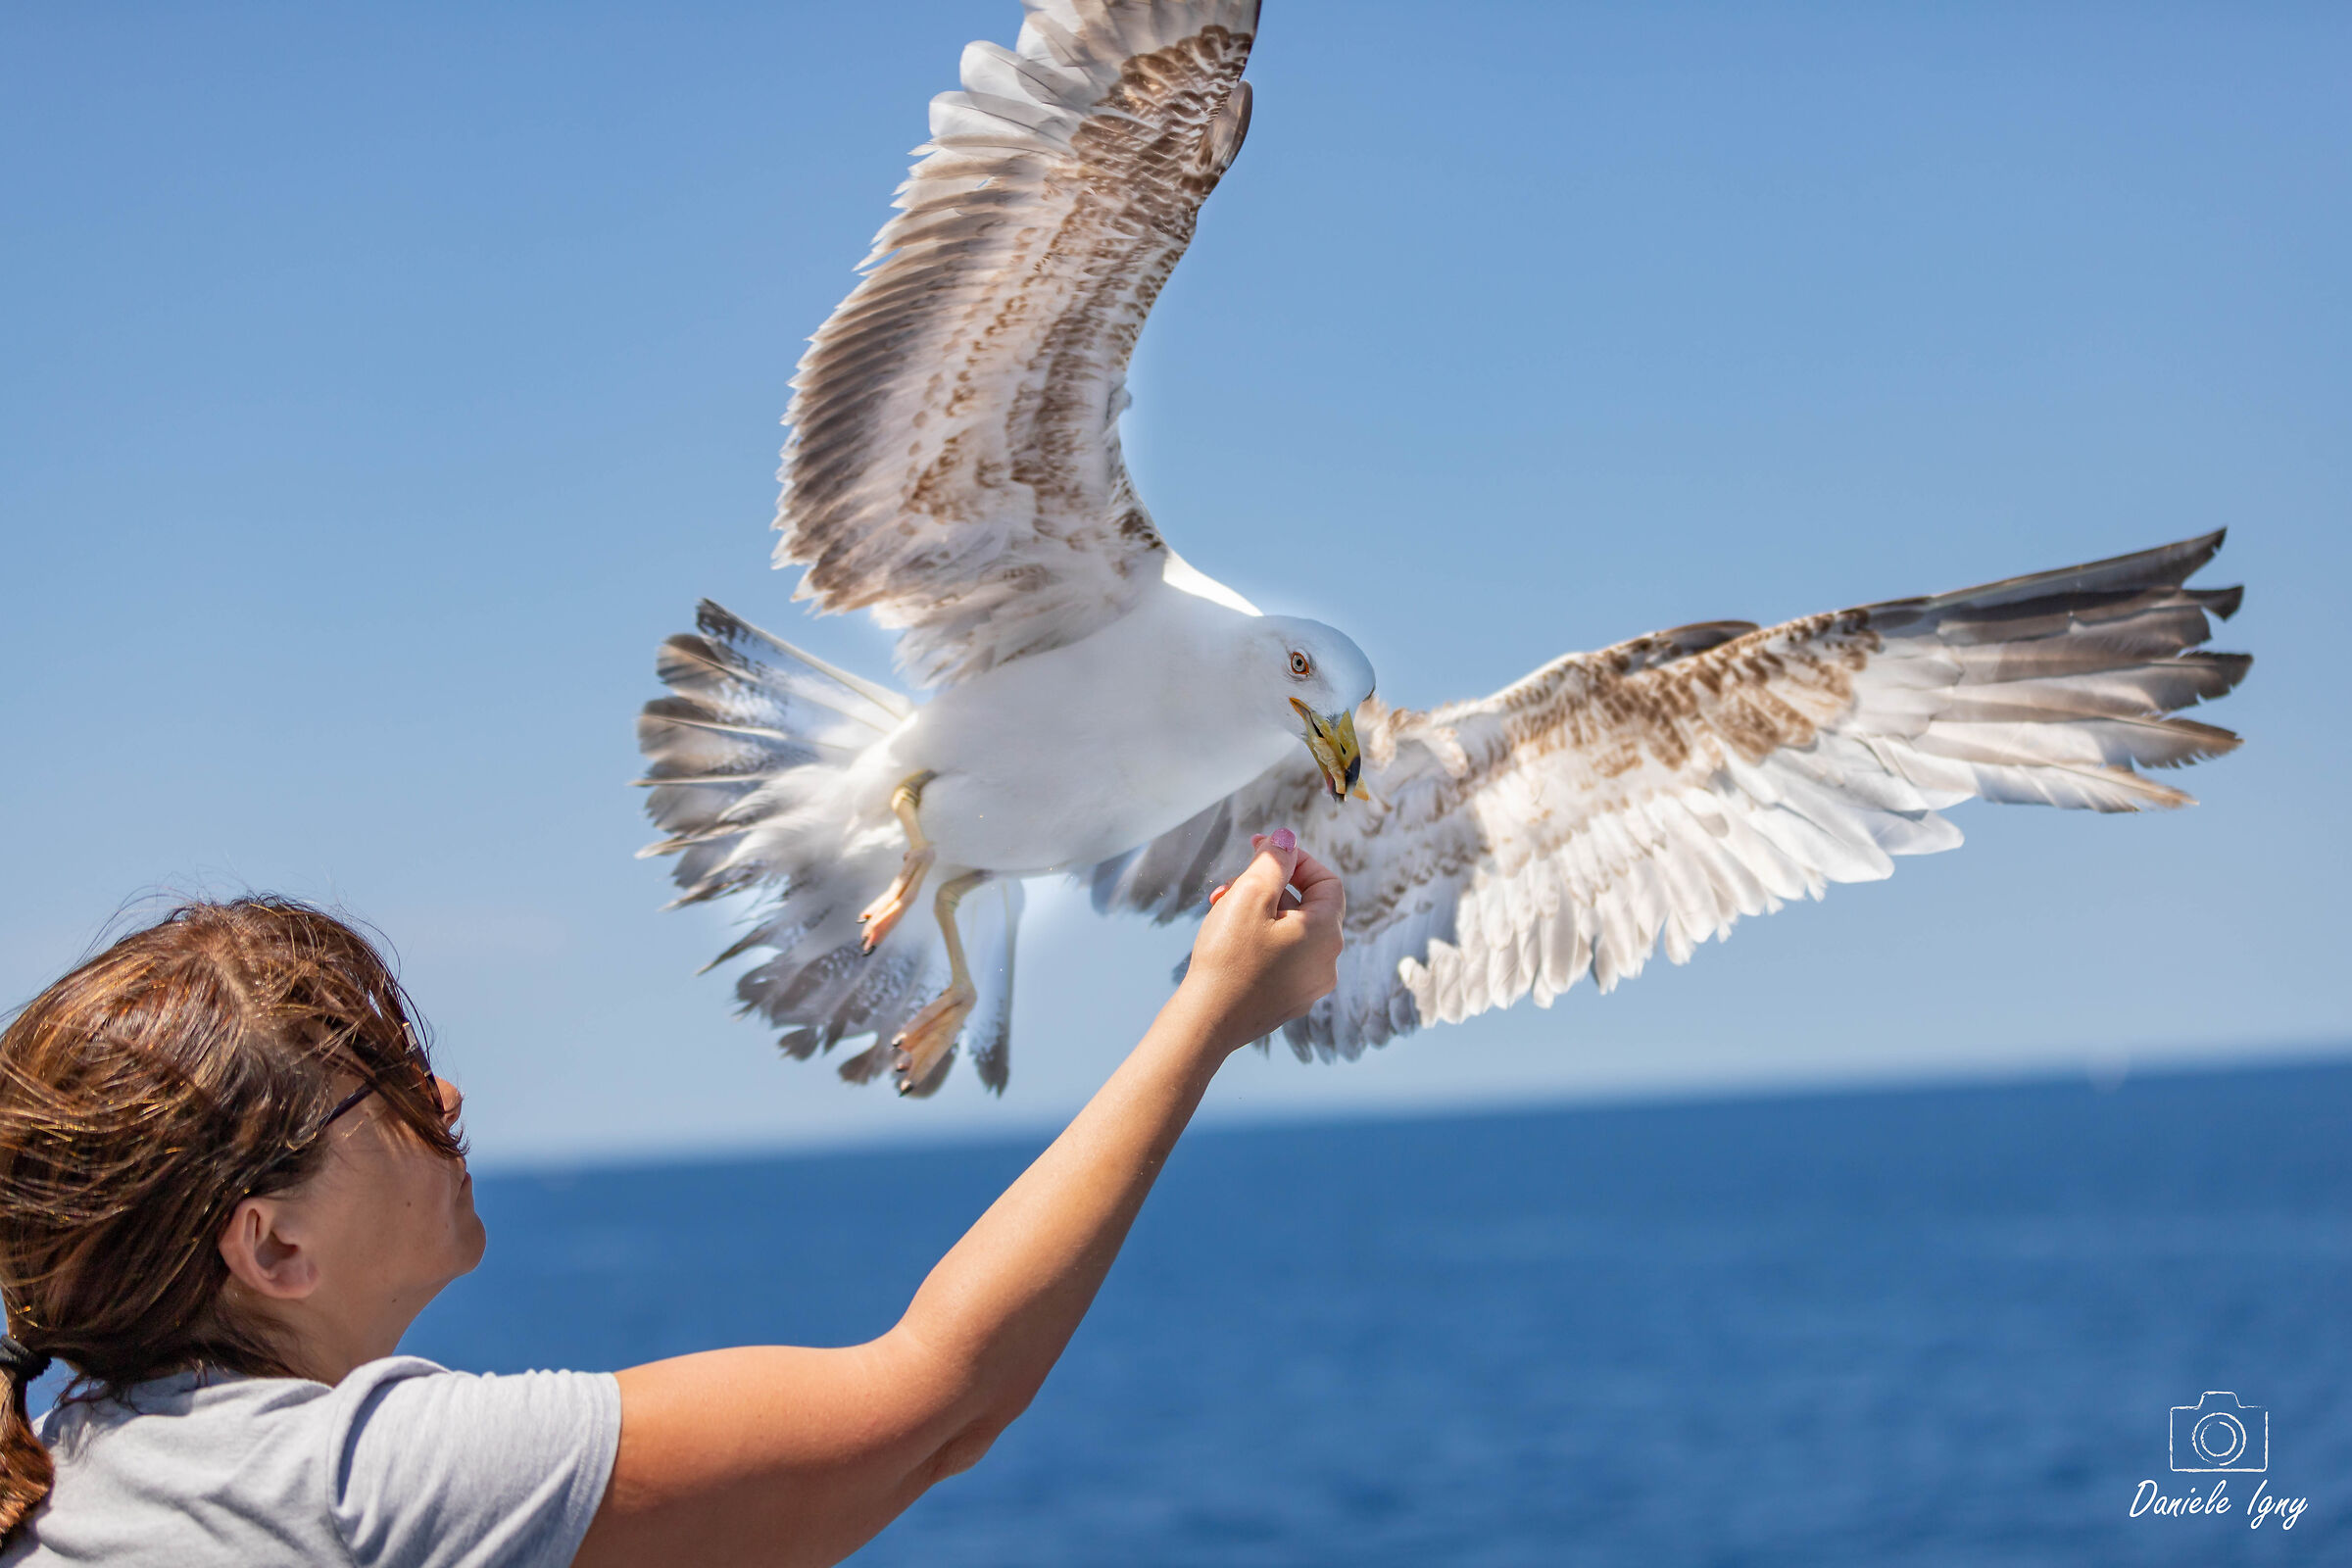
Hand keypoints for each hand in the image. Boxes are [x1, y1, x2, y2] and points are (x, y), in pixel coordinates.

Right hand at [1175, 830, 1343, 1052]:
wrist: (1207, 1022)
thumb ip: (1274, 860)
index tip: (1262, 851)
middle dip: (1267, 888)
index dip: (1295, 860)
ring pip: (1290, 932)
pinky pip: (1282, 959)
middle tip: (1229, 884)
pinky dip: (1259, 941)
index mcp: (1326, 933)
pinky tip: (1228, 941)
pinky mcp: (1288, 1001)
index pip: (1326, 881)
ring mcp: (1309, 986)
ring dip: (1258, 913)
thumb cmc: (1228, 957)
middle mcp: (1327, 962)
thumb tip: (1287, 840)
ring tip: (1221, 911)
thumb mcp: (1251, 894)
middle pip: (1305, 906)